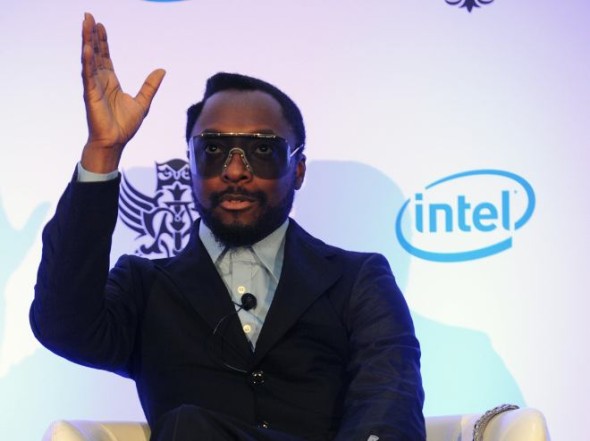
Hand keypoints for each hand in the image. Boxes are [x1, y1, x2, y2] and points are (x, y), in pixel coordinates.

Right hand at [80, 12, 165, 172]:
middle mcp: (100, 81)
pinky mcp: (90, 94)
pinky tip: (86, 48)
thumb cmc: (124, 126)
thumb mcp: (143, 102)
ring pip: (89, 59)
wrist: (116, 142)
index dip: (102, 41)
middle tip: (88, 16)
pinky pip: (88, 75)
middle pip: (95, 53)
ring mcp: (94, 86)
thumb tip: (161, 70)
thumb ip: (150, 86)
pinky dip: (87, 61)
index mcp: (110, 82)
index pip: (105, 57)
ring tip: (85, 24)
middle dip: (91, 34)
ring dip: (86, 41)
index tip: (100, 26)